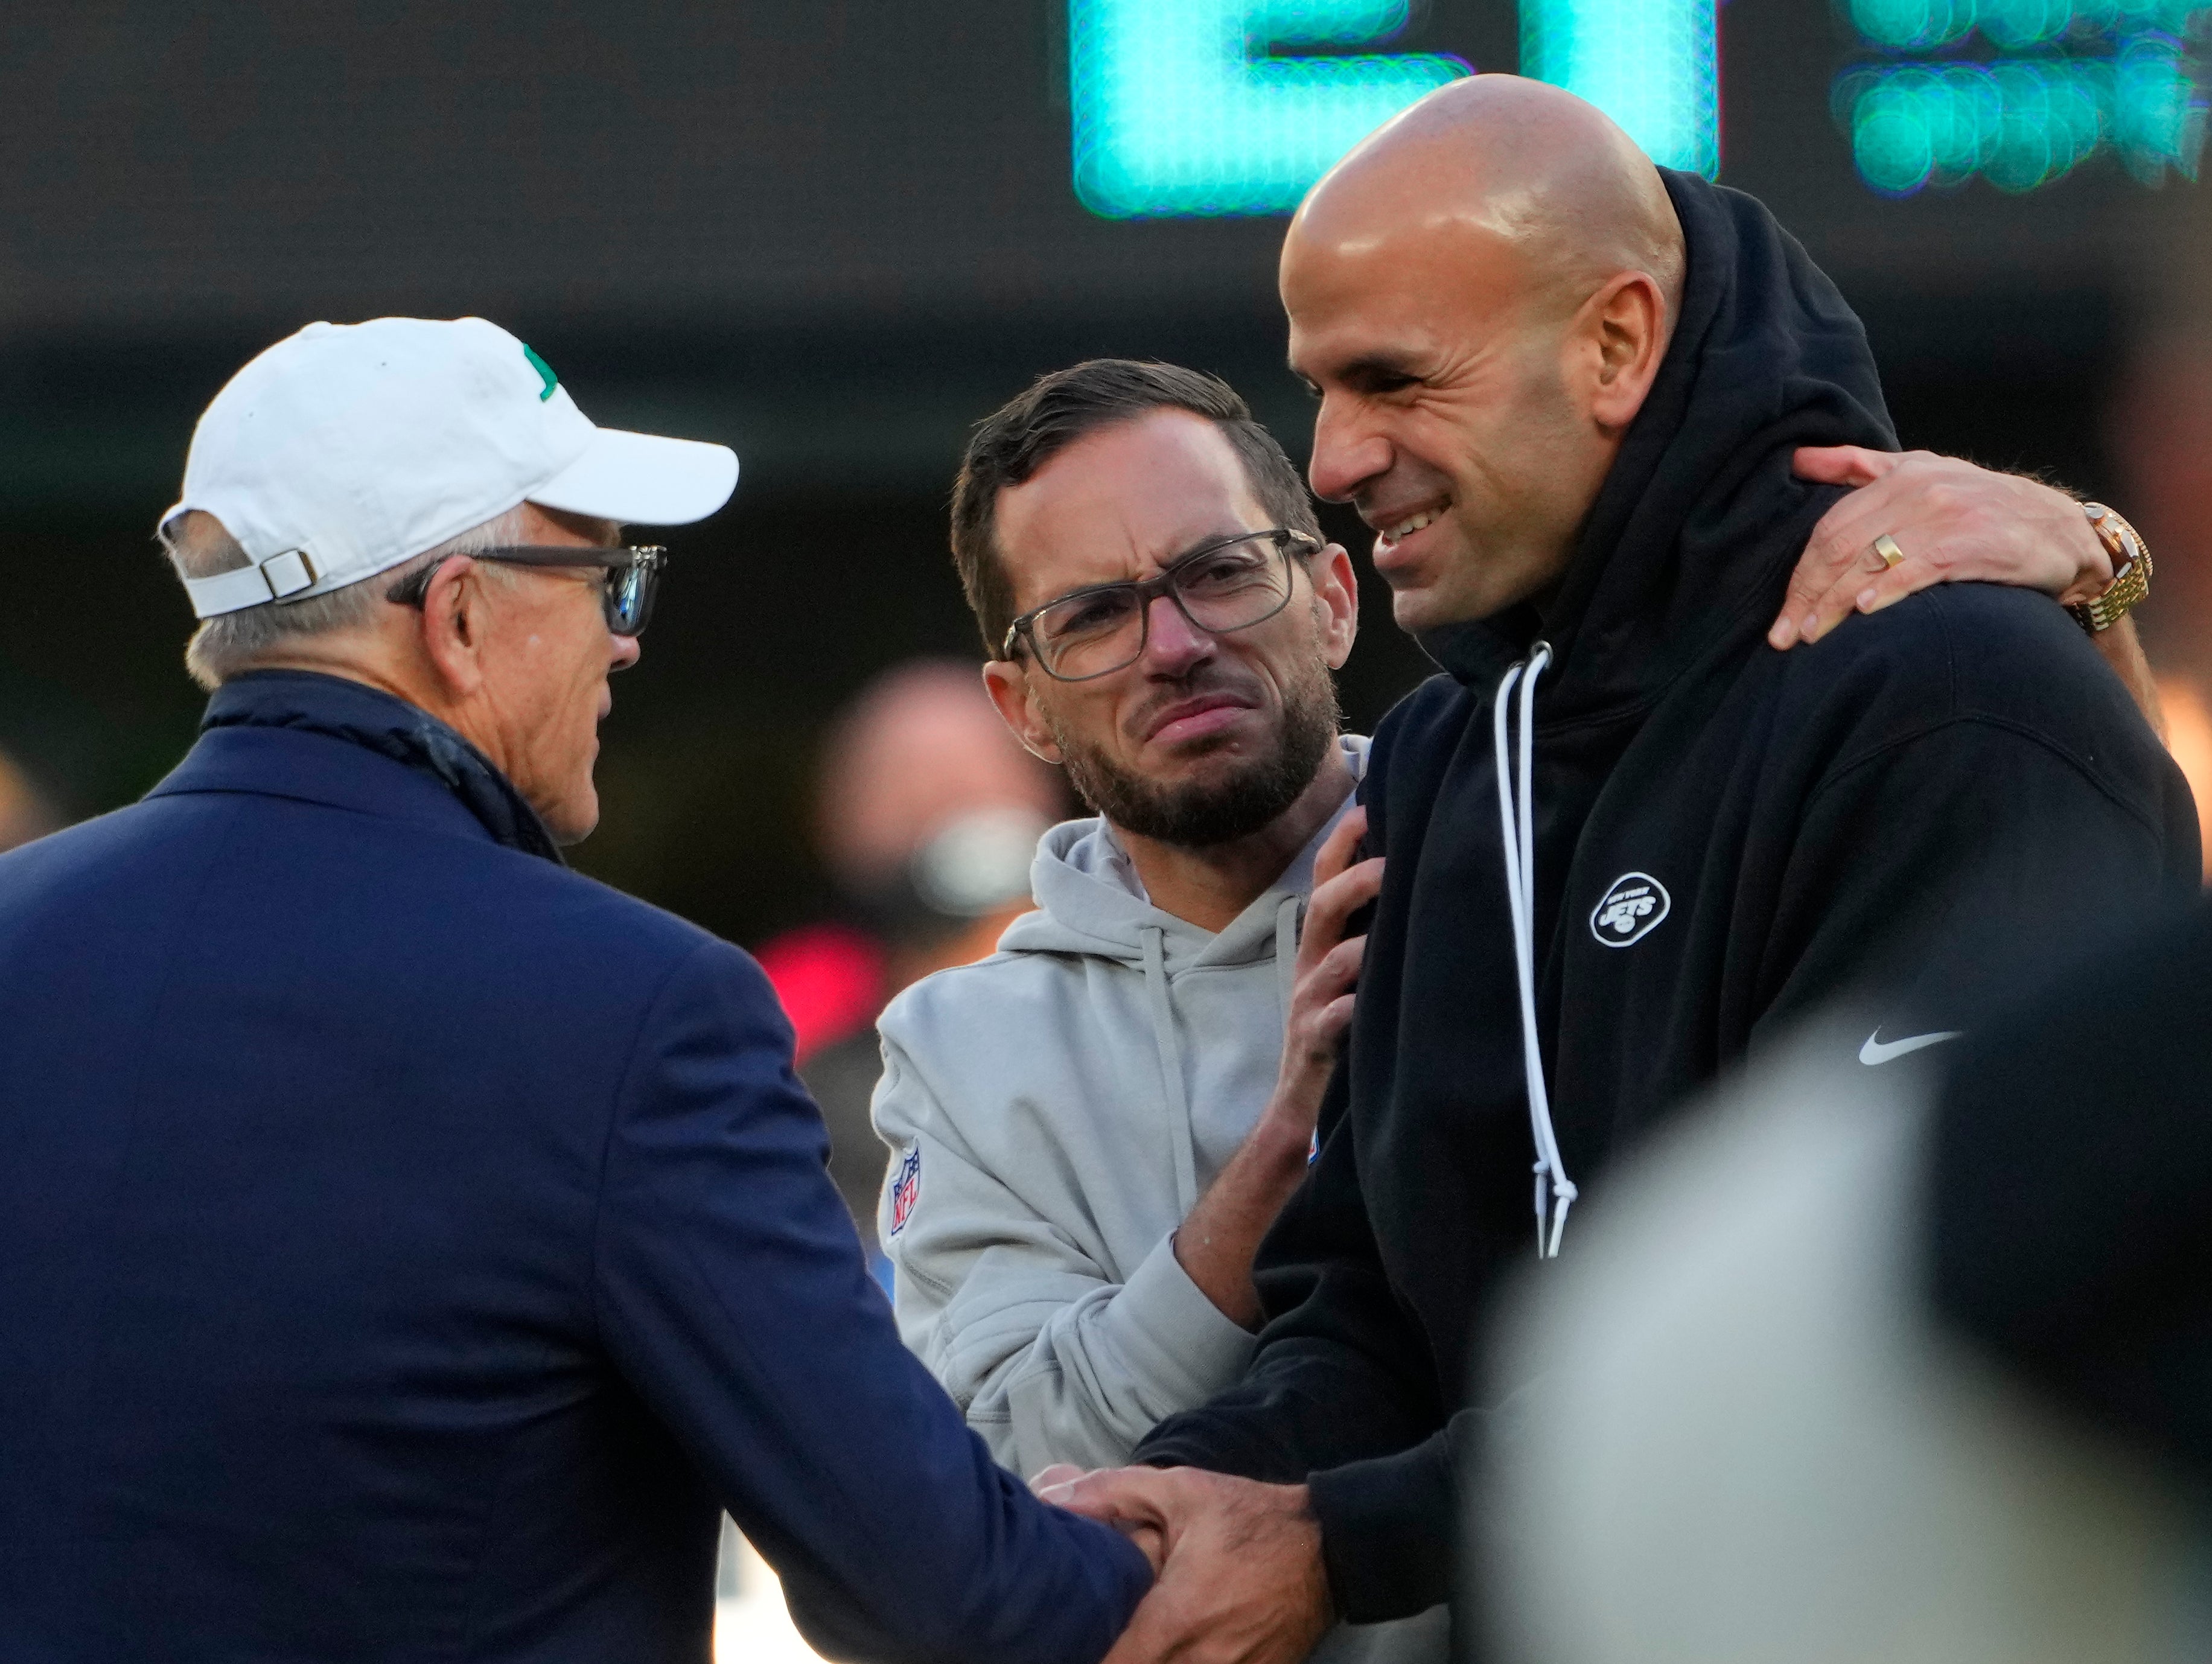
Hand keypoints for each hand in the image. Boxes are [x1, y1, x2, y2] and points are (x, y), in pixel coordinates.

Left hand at [1038, 1466, 1331, 1663]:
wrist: (1329, 1545)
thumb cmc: (1250, 1518)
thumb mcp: (1181, 1490)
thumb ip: (1111, 1494)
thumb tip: (1053, 1501)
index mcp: (1175, 1621)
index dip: (1083, 1656)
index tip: (1068, 1641)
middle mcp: (1202, 1661)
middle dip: (1116, 1657)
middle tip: (1100, 1635)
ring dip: (1152, 1662)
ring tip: (1136, 1639)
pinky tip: (1177, 1646)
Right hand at [1266, 808, 1382, 1147]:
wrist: (1300, 1102)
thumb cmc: (1338, 1029)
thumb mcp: (1351, 975)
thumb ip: (1371, 934)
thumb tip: (1418, 884)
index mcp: (1321, 943)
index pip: (1325, 878)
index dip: (1343, 841)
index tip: (1371, 806)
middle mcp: (1312, 965)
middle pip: (1323, 908)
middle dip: (1357, 880)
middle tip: (1394, 862)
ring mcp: (1311, 1004)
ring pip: (1331, 962)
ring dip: (1363, 946)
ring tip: (1396, 934)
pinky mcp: (1318, 1043)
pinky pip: (1333, 1020)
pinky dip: (1352, 1009)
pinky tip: (1370, 1005)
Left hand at [1769, 447, 2111, 648]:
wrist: (2061, 531)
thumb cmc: (1981, 506)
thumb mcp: (1921, 471)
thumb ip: (1858, 466)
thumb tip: (1796, 458)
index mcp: (1900, 474)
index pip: (1829, 527)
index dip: (1800, 573)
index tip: (1781, 614)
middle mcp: (1919, 490)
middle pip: (1840, 546)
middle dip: (1807, 594)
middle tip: (1786, 636)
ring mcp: (1945, 516)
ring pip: (1871, 560)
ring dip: (1835, 603)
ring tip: (1812, 636)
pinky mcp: (1972, 543)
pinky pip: (1918, 567)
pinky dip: (1888, 589)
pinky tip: (1865, 611)